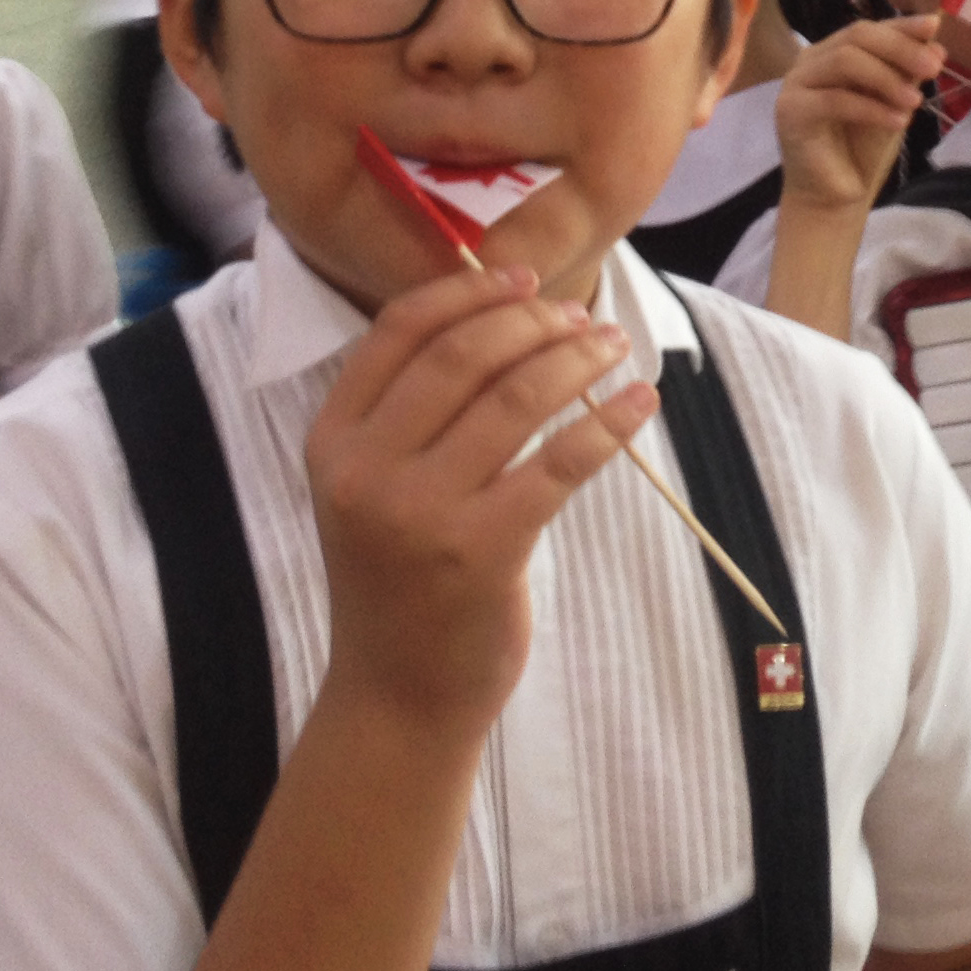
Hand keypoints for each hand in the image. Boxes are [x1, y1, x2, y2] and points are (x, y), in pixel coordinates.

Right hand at [305, 264, 653, 733]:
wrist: (398, 694)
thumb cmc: (397, 580)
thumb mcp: (369, 489)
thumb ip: (408, 414)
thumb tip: (502, 318)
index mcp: (332, 441)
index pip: (398, 332)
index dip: (466, 292)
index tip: (523, 276)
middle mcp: (367, 470)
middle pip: (463, 354)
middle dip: (534, 322)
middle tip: (582, 318)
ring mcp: (422, 512)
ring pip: (514, 398)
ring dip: (576, 360)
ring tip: (613, 347)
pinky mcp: (482, 551)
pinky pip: (558, 463)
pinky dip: (606, 422)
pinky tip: (637, 402)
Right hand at [776, 14, 943, 209]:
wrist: (835, 194)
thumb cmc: (862, 147)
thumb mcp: (893, 104)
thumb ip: (907, 75)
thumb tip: (936, 46)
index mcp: (832, 53)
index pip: (868, 29)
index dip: (902, 25)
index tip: (935, 27)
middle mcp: (811, 61)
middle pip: (856, 37)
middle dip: (899, 49)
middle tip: (933, 69)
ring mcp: (796, 84)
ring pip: (844, 61)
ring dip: (887, 78)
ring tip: (916, 102)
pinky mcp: (791, 111)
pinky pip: (835, 100)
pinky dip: (872, 108)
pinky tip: (898, 122)